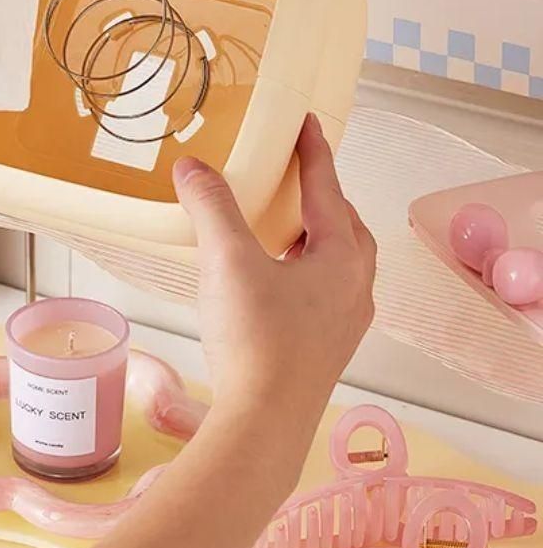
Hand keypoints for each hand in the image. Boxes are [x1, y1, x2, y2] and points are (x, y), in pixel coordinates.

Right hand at [173, 114, 375, 425]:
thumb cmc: (257, 341)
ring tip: (280, 225)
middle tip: (294, 176)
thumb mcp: (228, 261)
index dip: (314, 151)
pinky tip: (271, 279)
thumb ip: (211, 207)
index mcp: (342, 257)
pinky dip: (304, 268)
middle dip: (322, 195)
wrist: (264, 426)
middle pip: (345, 226)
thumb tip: (192, 167)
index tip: (307, 122)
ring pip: (338, 261)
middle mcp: (355, 287)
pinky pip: (324, 291)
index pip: (328, 188)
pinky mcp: (324, 349)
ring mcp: (344, 323)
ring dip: (315, 235)